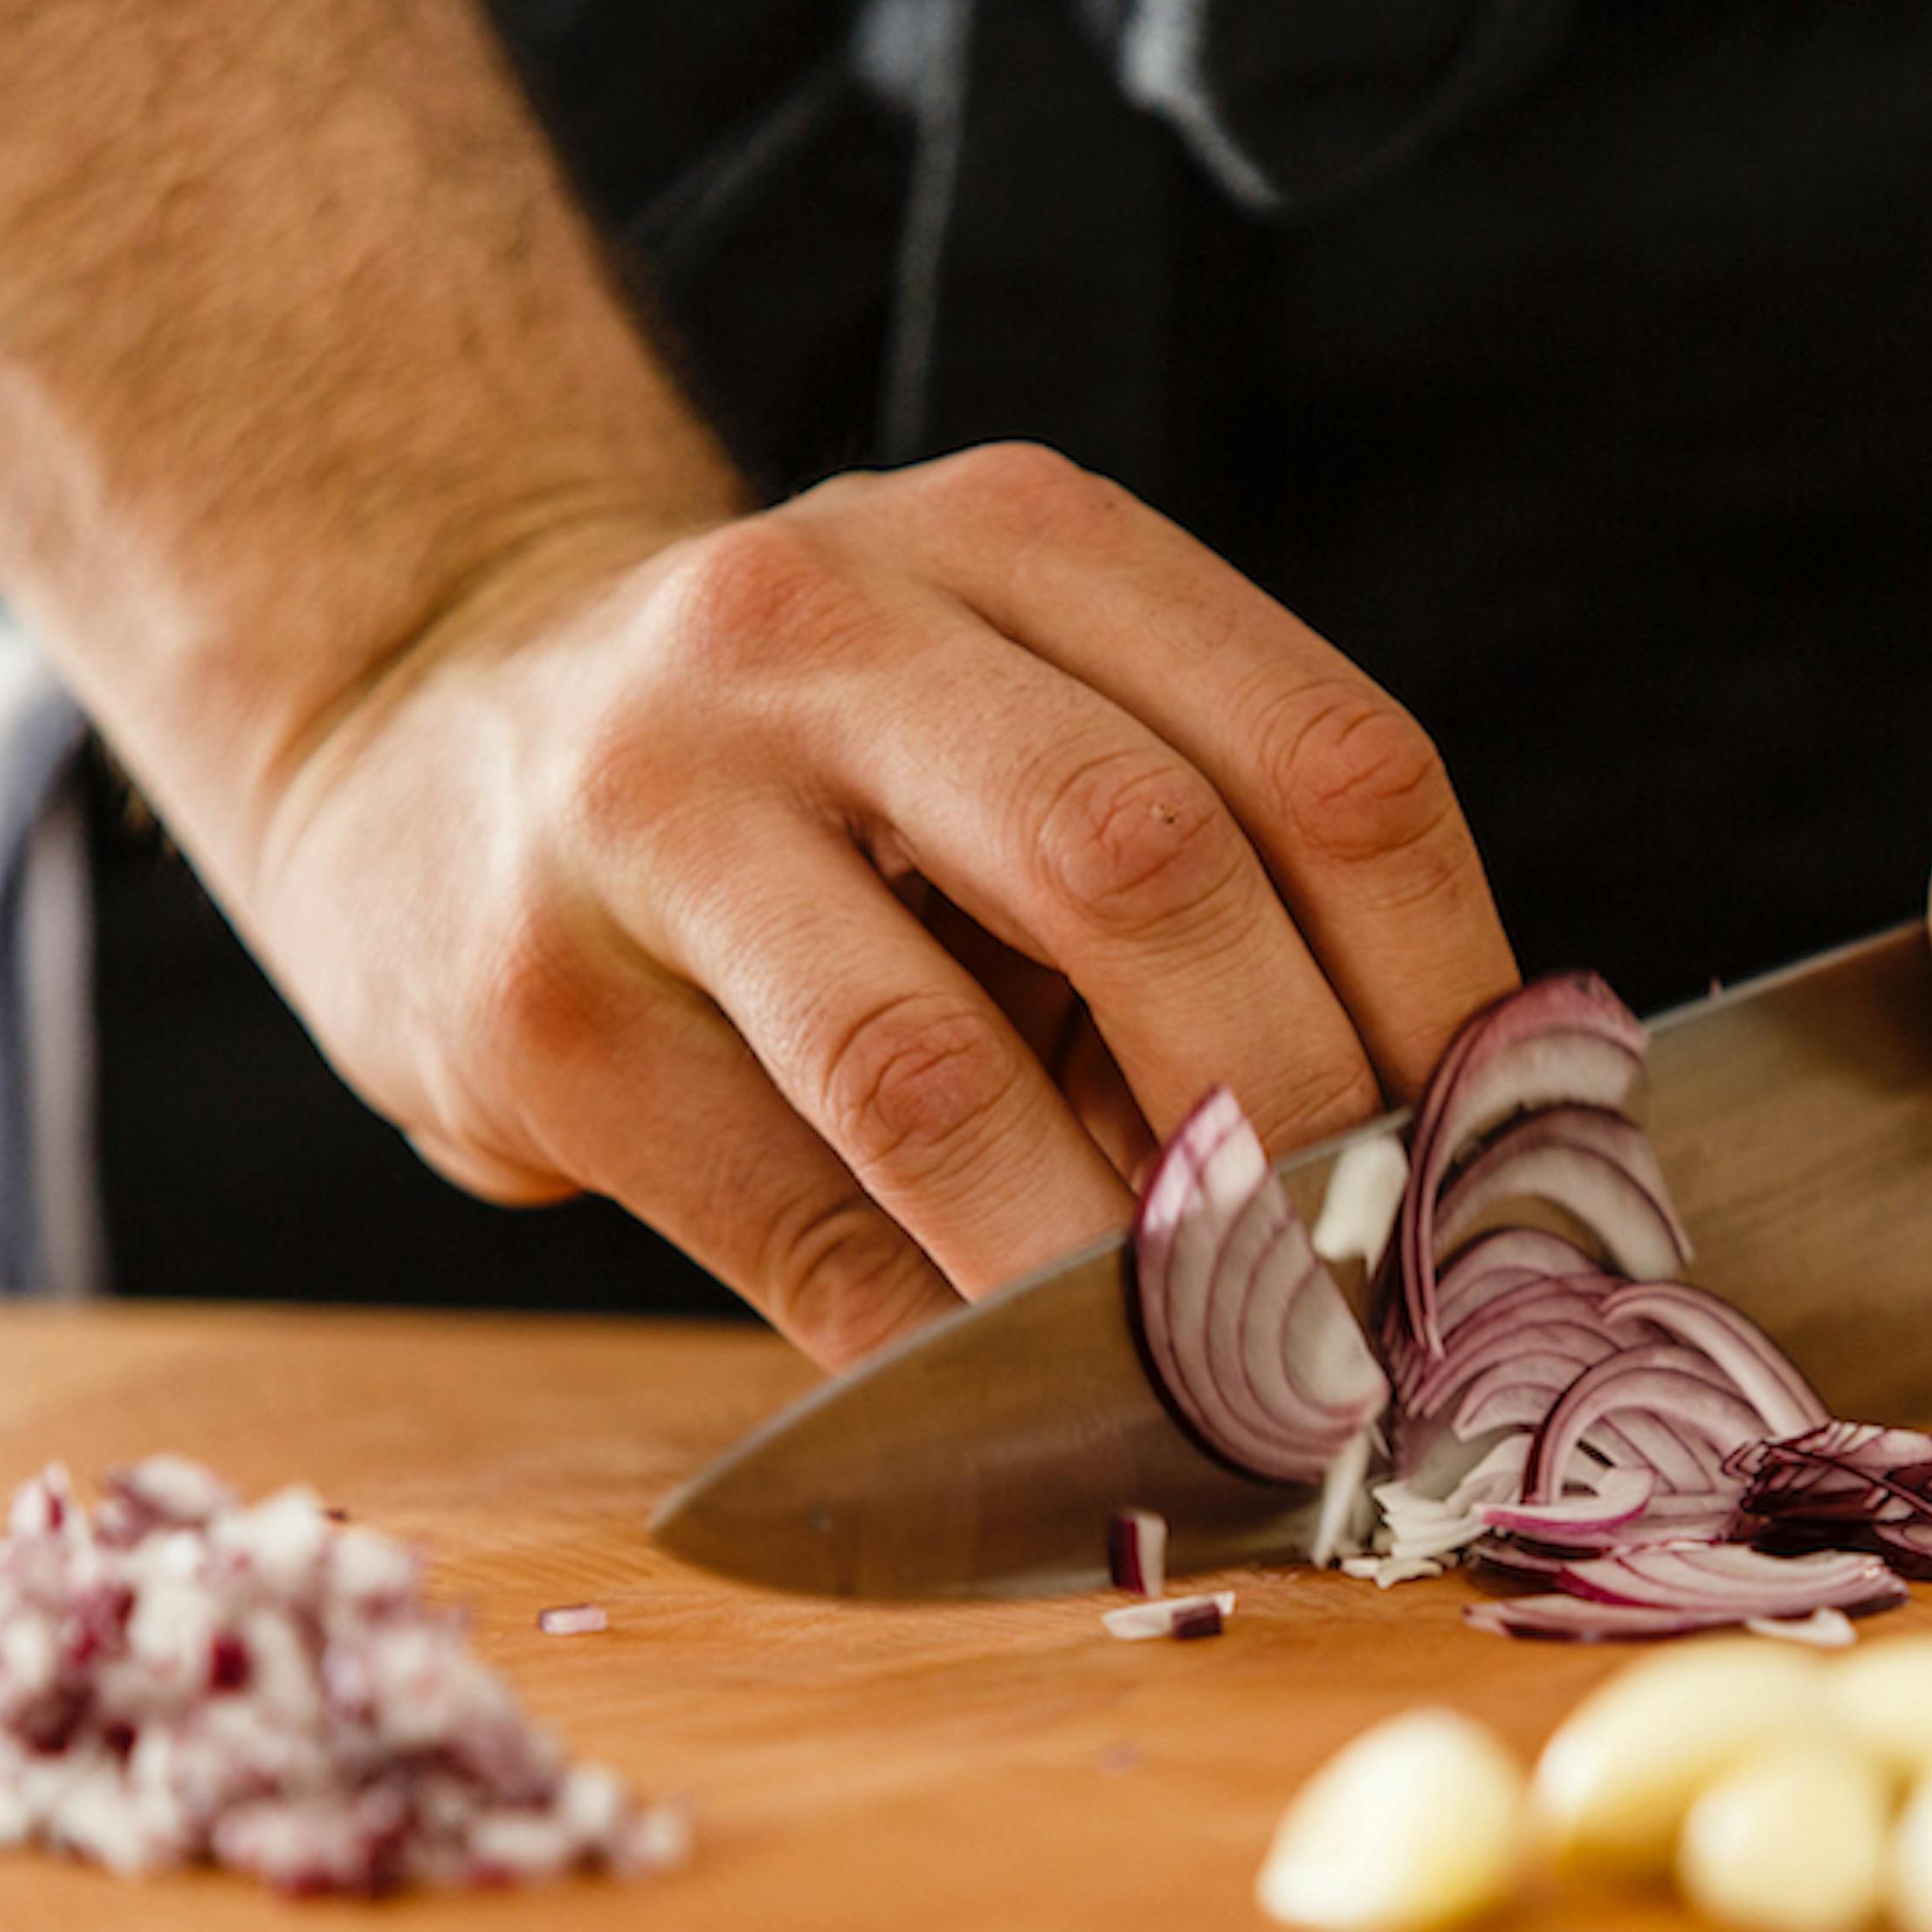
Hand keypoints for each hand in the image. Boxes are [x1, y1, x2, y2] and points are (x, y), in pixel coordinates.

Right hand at [243, 445, 1516, 1364]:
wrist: (430, 734)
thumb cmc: (809, 770)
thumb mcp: (1011, 724)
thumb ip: (1200, 884)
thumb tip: (1414, 1177)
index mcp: (1023, 541)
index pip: (1325, 764)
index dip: (1451, 994)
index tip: (1502, 1172)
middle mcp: (833, 623)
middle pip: (1152, 877)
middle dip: (1295, 1127)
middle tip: (1372, 1298)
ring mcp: (655, 798)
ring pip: (939, 1071)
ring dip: (1112, 1267)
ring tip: (1223, 1376)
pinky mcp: (535, 998)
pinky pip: (791, 1220)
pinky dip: (937, 1339)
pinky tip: (1019, 1390)